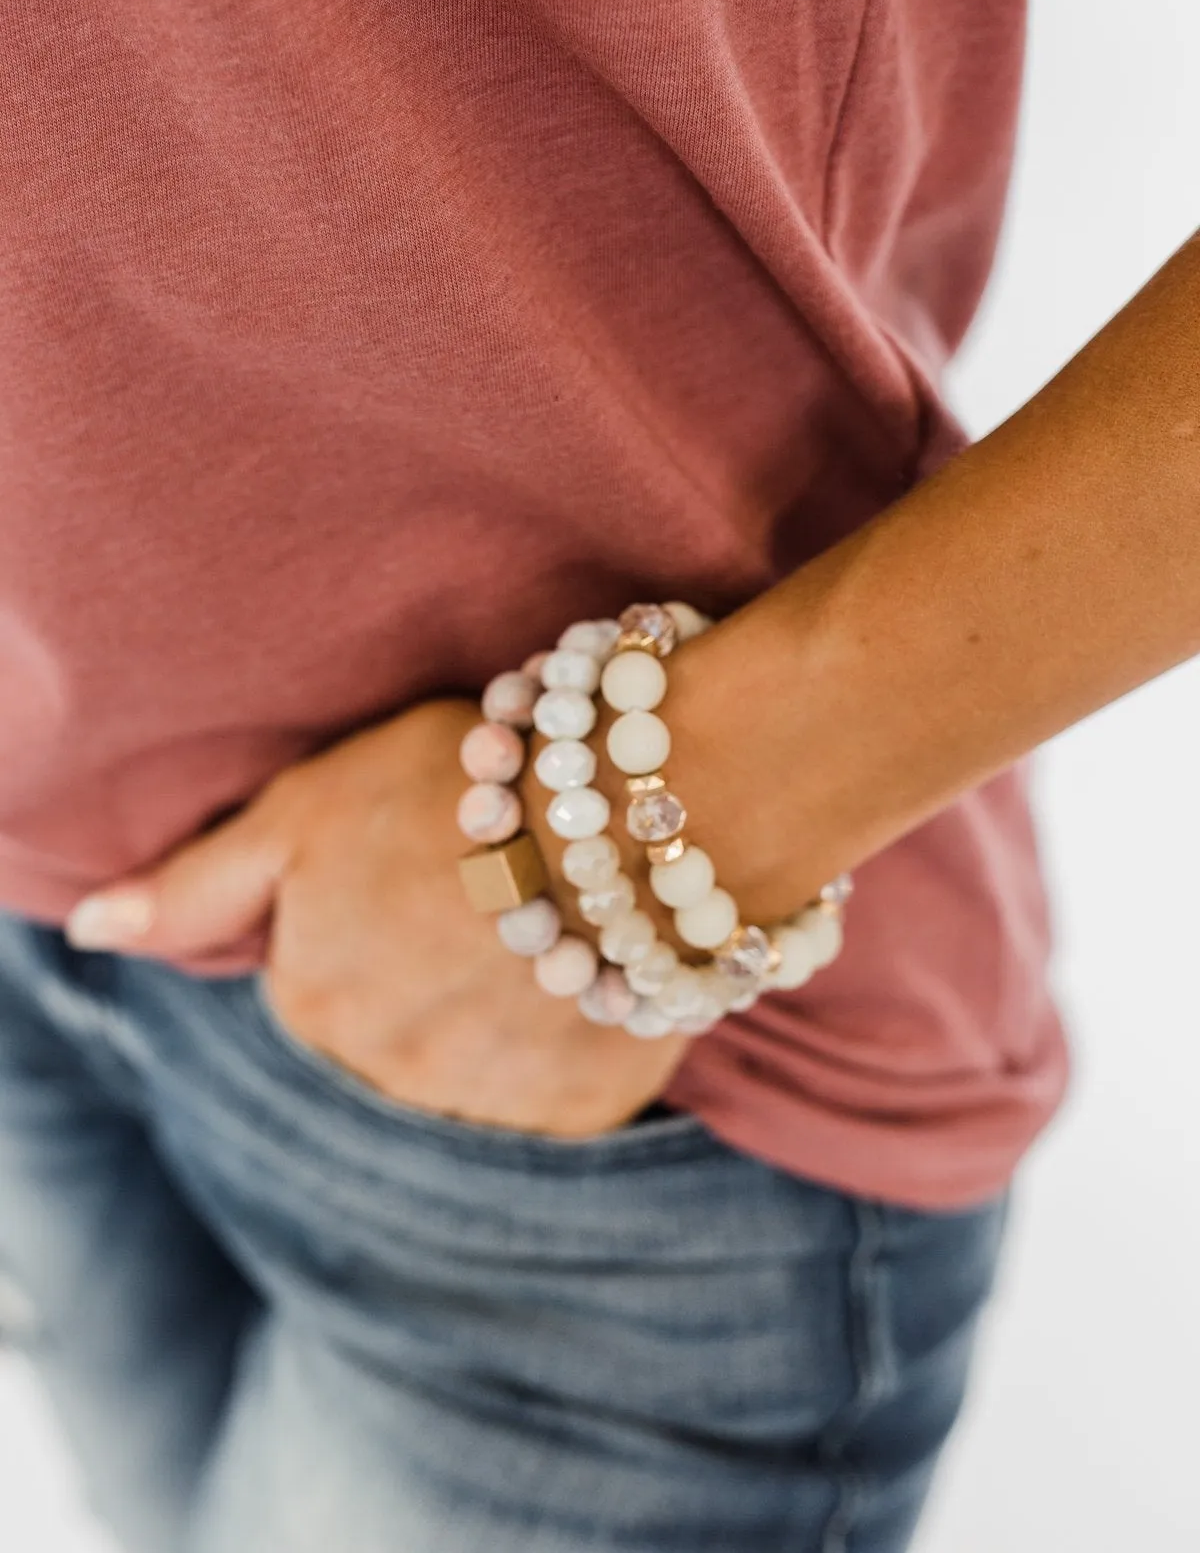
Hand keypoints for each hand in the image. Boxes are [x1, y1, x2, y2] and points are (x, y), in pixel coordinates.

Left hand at [64, 701, 684, 1135]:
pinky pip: (556, 1088)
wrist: (632, 810)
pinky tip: (592, 961)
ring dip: (502, 1006)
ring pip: (476, 1063)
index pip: (320, 976)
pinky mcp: (579, 1115)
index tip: (430, 853)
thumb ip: (193, 884)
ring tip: (553, 914)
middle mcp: (388, 1075)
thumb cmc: (460, 784)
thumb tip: (87, 931)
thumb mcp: (303, 810)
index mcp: (313, 1001)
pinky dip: (569, 1037)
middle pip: (395, 1029)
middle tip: (490, 882)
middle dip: (433, 967)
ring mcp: (487, 1104)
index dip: (375, 906)